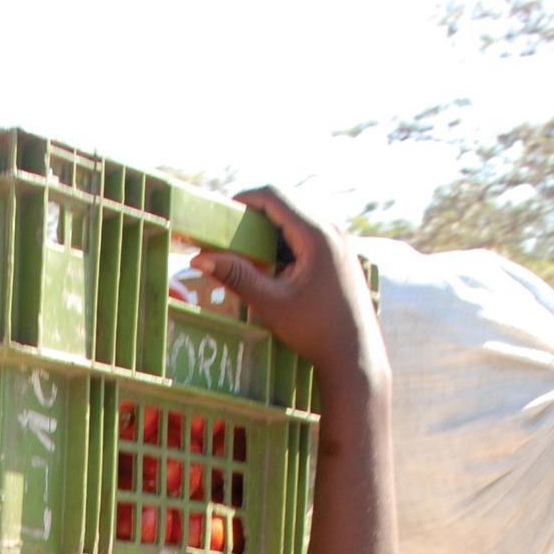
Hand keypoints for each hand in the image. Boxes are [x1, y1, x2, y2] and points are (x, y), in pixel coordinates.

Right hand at [190, 187, 382, 383]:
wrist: (355, 357)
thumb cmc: (314, 332)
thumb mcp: (271, 303)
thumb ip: (236, 276)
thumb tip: (198, 259)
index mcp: (317, 235)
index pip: (274, 196)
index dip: (243, 199)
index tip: (220, 216)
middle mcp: (333, 231)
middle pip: (287, 205)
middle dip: (254, 216)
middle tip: (228, 236)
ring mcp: (341, 243)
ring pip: (298, 221)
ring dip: (270, 232)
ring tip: (247, 255)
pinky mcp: (342, 257)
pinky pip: (309, 237)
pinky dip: (286, 244)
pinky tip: (273, 269)